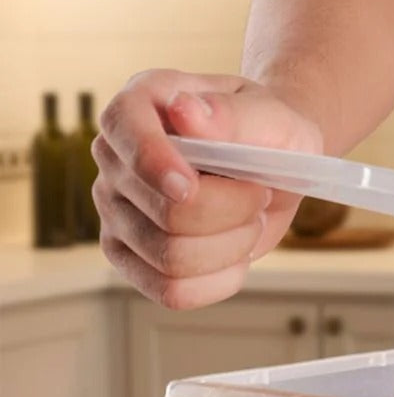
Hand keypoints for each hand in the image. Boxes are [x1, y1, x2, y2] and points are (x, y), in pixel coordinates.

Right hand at [93, 71, 322, 309]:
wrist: (275, 167)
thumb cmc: (270, 134)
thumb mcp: (271, 117)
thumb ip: (232, 115)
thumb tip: (184, 111)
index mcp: (140, 104)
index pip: (126, 135)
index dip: (155, 165)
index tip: (191, 184)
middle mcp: (115, 158)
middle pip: (167, 214)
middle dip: (233, 212)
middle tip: (257, 193)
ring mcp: (116, 212)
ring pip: (172, 258)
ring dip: (232, 246)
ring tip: (248, 219)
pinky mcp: (131, 258)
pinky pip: (171, 292)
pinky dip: (218, 281)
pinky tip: (236, 256)